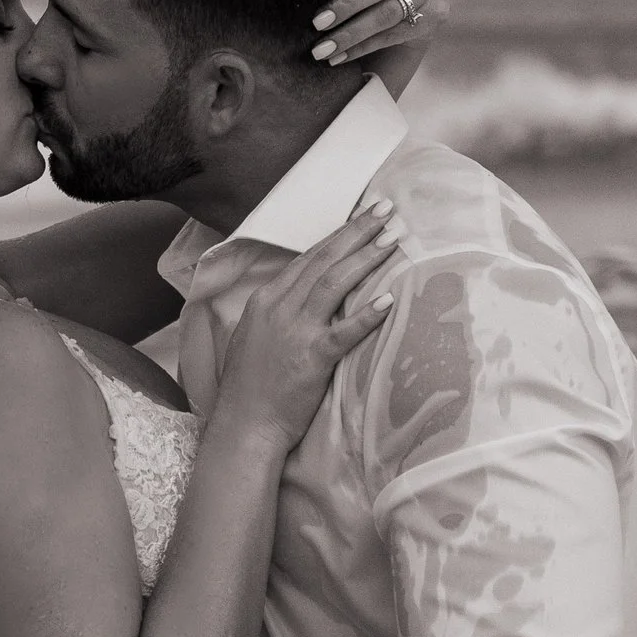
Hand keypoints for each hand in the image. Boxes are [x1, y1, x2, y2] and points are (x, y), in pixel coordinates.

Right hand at [216, 202, 400, 450]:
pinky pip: (345, 331)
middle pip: (324, 260)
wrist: (244, 426)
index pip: (308, 258)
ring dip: (366, 258)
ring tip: (393, 239)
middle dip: (357, 232)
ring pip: (335, 283)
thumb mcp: (256, 337)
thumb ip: (279, 312)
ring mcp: (295, 331)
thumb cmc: (250, 388)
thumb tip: (305, 298)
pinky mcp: (313, 358)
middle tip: (386, 210)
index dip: (338, 236)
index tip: (363, 218)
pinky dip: (368, 314)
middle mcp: (279, 307)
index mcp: (266, 300)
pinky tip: (390, 299)